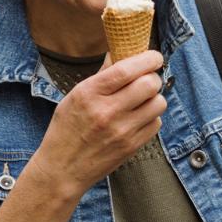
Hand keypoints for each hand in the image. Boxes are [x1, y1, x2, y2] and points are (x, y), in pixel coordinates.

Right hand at [36, 50, 165, 193]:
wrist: (63, 170)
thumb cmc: (66, 130)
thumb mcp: (74, 97)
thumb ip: (100, 75)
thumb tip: (117, 51)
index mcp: (89, 94)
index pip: (126, 69)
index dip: (147, 59)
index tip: (154, 57)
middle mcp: (107, 111)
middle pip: (149, 84)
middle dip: (153, 77)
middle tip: (147, 79)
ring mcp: (122, 131)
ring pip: (158, 103)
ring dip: (154, 97)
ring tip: (142, 100)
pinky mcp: (132, 146)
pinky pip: (156, 123)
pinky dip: (151, 117)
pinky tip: (138, 118)